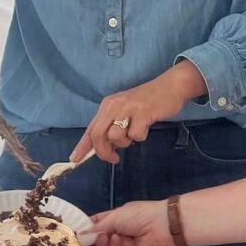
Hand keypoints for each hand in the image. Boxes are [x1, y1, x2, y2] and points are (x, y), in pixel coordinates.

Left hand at [71, 62, 205, 163]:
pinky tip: (146, 126)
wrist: (171, 86)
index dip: (82, 145)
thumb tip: (105, 147)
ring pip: (116, 136)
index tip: (74, 159)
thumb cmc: (148, 101)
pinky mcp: (143, 112)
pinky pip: (136, 135)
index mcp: (108, 105)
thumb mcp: (125, 110)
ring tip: (134, 133)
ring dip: (125, 142)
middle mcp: (115, 105)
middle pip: (98, 134)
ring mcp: (128, 108)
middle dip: (103, 151)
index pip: (90, 128)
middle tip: (113, 158)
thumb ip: (113, 125)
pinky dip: (141, 136)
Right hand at [84, 200, 172, 245]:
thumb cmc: (138, 214)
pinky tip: (117, 239)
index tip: (71, 233)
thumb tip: (80, 235)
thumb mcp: (114, 216)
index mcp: (114, 218)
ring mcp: (123, 245)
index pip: (94, 224)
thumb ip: (97, 227)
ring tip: (103, 237)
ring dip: (102, 243)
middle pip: (97, 239)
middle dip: (88, 240)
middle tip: (76, 243)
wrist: (162, 226)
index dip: (84, 228)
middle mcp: (117, 232)